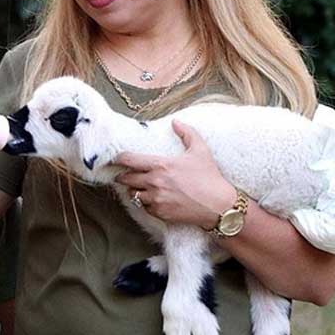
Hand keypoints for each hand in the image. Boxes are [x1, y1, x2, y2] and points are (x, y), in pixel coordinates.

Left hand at [114, 120, 235, 228]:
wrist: (219, 206)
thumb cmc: (210, 177)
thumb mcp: (200, 150)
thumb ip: (187, 133)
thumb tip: (175, 122)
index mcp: (161, 165)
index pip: (129, 160)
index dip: (119, 159)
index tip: (115, 159)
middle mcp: (155, 182)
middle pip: (126, 179)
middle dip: (123, 176)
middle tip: (122, 175)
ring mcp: (156, 199)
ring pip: (133, 195)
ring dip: (134, 190)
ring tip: (138, 187)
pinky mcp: (160, 213)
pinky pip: (144, 208)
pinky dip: (145, 203)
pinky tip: (152, 199)